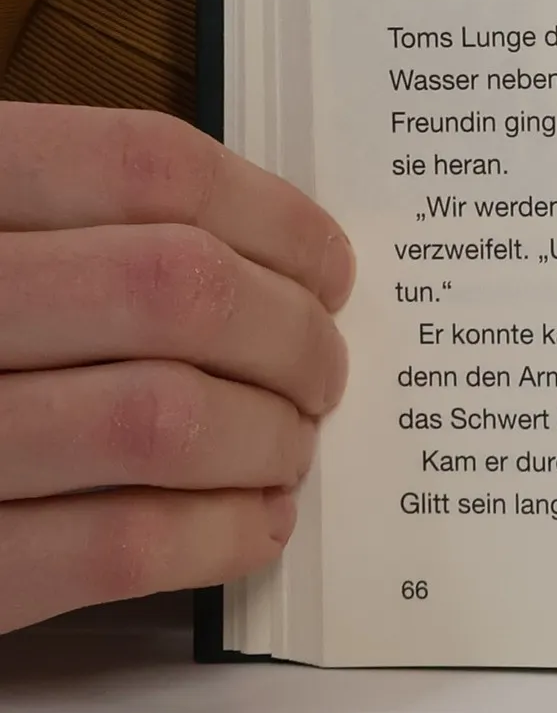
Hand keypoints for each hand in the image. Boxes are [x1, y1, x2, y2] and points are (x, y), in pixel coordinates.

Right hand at [0, 103, 351, 633]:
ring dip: (266, 438)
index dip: (274, 217)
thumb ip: (70, 220)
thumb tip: (266, 252)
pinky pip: (113, 545)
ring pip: (161, 419)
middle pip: (174, 289)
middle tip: (324, 370)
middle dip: (290, 336)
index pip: (148, 167)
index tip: (330, 269)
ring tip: (291, 445)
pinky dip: (217, 535)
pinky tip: (255, 524)